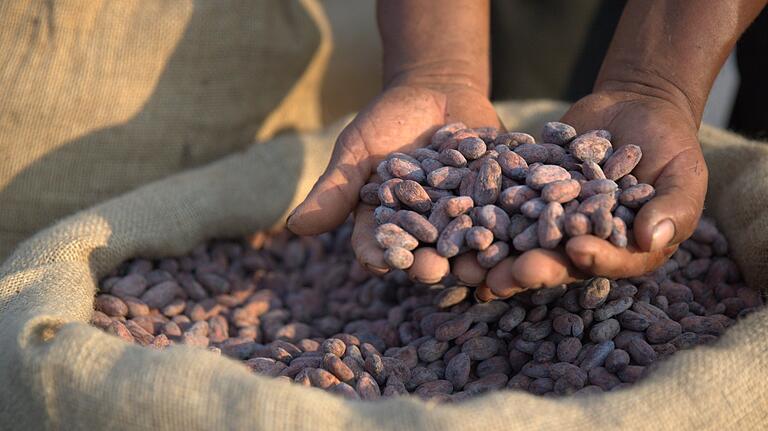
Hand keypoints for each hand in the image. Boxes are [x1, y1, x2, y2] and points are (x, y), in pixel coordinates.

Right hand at [287, 84, 500, 282]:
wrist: (437, 90)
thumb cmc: (387, 122)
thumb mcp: (357, 150)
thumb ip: (334, 188)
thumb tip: (294, 226)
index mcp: (389, 227)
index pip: (379, 247)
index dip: (380, 255)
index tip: (382, 261)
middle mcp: (428, 232)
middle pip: (427, 253)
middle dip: (431, 262)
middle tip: (437, 270)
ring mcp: (466, 219)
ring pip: (468, 242)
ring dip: (474, 254)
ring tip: (480, 260)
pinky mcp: (500, 202)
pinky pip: (507, 214)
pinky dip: (513, 220)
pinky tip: (519, 226)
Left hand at [485, 89, 706, 297]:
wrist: (634, 105)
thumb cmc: (670, 143)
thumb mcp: (683, 173)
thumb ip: (674, 208)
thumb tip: (652, 239)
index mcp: (624, 248)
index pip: (608, 260)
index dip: (593, 259)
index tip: (576, 251)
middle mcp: (583, 241)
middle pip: (556, 260)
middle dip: (530, 268)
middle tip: (504, 277)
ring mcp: (552, 219)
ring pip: (522, 241)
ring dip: (496, 254)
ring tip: (469, 265)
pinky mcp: (528, 194)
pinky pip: (504, 204)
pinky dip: (482, 211)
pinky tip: (457, 216)